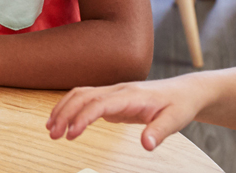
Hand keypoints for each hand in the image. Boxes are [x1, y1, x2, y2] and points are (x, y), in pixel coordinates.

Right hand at [45, 77, 208, 150]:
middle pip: (83, 96)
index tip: (71, 133)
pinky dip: (70, 108)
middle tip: (53, 134)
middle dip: (65, 113)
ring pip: (80, 95)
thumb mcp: (175, 120)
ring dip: (63, 109)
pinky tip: (63, 121)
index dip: (83, 117)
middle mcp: (118, 90)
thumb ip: (159, 132)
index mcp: (131, 95)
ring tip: (51, 128)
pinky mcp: (111, 99)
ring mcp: (113, 92)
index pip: (100, 103)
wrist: (184, 92)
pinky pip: (85, 99)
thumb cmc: (179, 104)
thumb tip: (146, 145)